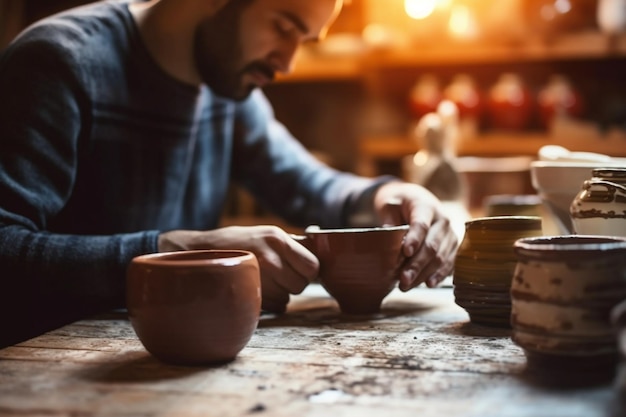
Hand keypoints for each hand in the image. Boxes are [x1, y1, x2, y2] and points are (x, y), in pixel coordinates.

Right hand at [158, 225, 318, 312]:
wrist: (194, 252)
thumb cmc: (234, 244)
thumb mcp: (264, 235)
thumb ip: (289, 247)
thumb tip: (316, 264)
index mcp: (277, 238)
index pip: (313, 266)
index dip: (308, 273)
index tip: (298, 271)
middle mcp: (270, 256)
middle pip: (300, 285)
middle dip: (292, 285)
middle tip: (276, 277)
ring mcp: (258, 276)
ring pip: (287, 298)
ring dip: (278, 294)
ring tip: (261, 280)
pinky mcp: (247, 294)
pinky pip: (273, 307)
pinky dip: (267, 303)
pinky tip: (253, 290)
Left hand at [373, 182, 457, 290]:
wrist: (415, 200)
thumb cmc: (399, 203)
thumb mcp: (389, 204)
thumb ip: (388, 219)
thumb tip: (385, 239)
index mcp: (426, 206)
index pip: (421, 224)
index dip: (414, 239)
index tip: (405, 252)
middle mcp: (442, 220)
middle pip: (432, 246)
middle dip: (417, 264)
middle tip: (402, 279)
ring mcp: (450, 234)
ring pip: (440, 258)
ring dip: (424, 274)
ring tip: (406, 285)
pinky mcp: (452, 247)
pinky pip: (449, 263)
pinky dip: (439, 275)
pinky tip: (428, 284)